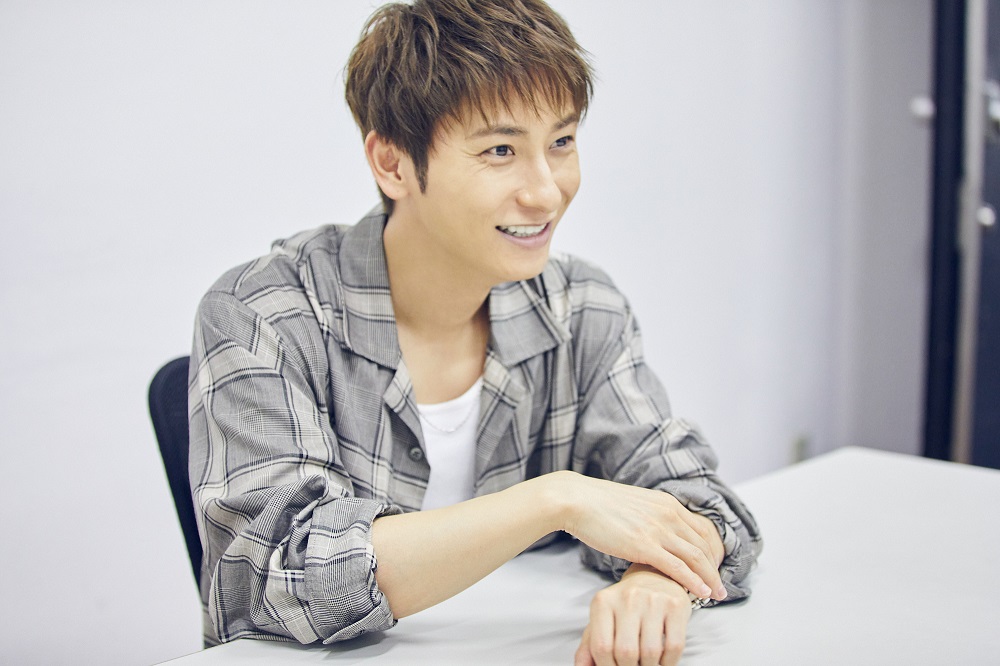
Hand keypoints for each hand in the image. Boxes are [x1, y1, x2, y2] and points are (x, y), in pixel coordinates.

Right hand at [556, 473, 725, 600]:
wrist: (576, 500)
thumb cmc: (599, 504)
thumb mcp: (636, 505)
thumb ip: (652, 517)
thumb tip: (656, 533)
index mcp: (667, 503)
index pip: (704, 528)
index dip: (715, 550)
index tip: (715, 566)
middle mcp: (668, 514)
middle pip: (705, 544)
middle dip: (717, 568)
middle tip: (721, 586)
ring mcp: (658, 529)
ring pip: (697, 557)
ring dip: (711, 578)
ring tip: (717, 595)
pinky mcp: (644, 545)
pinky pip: (678, 567)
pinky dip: (694, 582)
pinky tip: (701, 593)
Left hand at [574, 564, 691, 665]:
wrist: (654, 575)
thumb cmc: (625, 605)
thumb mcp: (603, 619)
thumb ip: (589, 644)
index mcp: (603, 602)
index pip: (601, 647)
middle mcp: (627, 597)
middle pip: (626, 652)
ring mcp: (653, 600)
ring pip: (651, 652)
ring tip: (647, 664)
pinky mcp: (676, 605)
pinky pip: (674, 646)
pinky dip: (668, 662)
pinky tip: (662, 659)